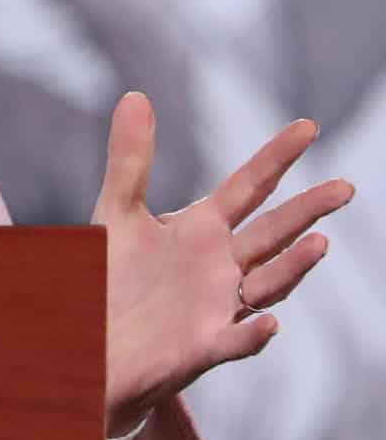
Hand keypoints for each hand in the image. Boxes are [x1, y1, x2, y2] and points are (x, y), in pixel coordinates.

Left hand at [96, 91, 354, 435]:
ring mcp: (218, 306)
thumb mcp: (117, 210)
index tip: (308, 126)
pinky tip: (270, 324)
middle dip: (307, 211)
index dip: (276, 157)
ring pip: (268, 284)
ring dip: (294, 267)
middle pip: (272, 233)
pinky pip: (237, 342)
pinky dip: (255, 335)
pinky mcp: (203, 345)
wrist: (95, 337)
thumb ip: (131, 158)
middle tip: (344, 186)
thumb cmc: (113, 275)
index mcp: (202, 228)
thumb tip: (136, 94)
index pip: (248, 187)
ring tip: (319, 243)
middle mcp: (220, 265)